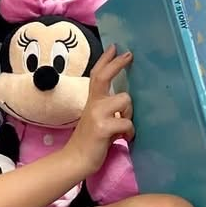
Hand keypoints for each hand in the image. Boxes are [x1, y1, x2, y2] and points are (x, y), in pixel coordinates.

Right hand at [68, 45, 133, 174]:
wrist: (76, 160)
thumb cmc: (90, 141)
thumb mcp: (97, 119)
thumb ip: (108, 108)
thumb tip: (125, 102)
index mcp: (92, 101)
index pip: (97, 74)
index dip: (106, 59)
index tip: (115, 47)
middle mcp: (93, 103)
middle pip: (104, 76)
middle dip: (117, 63)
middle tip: (129, 55)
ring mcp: (97, 114)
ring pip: (125, 100)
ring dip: (129, 113)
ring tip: (125, 127)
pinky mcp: (102, 128)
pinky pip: (126, 122)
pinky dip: (129, 132)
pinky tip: (125, 139)